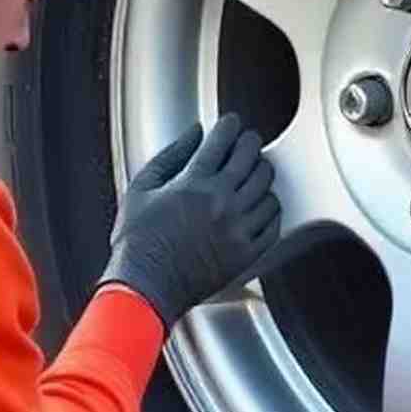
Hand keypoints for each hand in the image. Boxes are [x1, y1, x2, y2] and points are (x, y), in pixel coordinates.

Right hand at [101, 115, 281, 329]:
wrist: (146, 287)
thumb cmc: (138, 243)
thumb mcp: (141, 189)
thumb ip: (170, 156)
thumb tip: (194, 133)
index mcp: (193, 183)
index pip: (223, 140)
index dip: (230, 126)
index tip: (231, 124)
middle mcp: (220, 202)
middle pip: (251, 158)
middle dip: (251, 142)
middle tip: (247, 142)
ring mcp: (237, 228)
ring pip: (267, 188)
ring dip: (262, 174)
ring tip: (255, 171)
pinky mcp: (246, 253)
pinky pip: (272, 224)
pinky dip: (271, 210)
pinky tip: (262, 206)